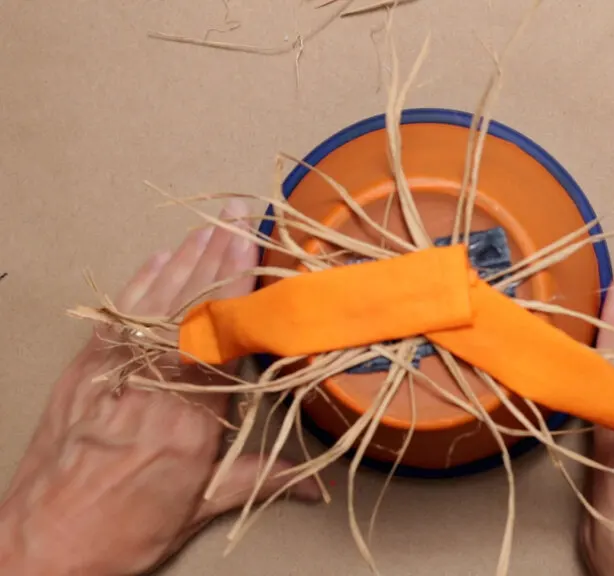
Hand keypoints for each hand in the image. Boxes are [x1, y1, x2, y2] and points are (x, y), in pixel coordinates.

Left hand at [0, 201, 318, 575]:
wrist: (40, 548)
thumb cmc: (122, 533)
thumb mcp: (199, 510)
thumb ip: (260, 482)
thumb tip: (316, 489)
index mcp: (188, 420)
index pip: (222, 337)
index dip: (238, 287)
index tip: (254, 247)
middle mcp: (150, 385)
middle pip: (187, 306)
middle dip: (214, 254)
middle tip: (235, 211)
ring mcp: (110, 373)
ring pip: (152, 302)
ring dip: (182, 257)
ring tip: (208, 223)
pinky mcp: (81, 372)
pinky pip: (115, 315)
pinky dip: (138, 283)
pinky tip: (158, 259)